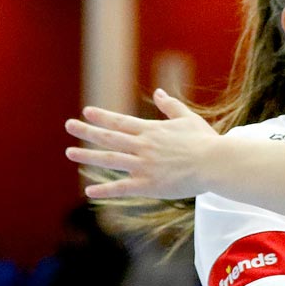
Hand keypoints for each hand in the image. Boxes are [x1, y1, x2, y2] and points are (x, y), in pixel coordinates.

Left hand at [66, 90, 219, 198]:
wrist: (215, 164)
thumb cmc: (206, 142)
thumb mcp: (188, 119)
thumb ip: (171, 106)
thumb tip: (159, 92)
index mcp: (152, 131)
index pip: (121, 121)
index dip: (102, 116)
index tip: (87, 112)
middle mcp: (143, 146)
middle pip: (109, 137)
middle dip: (87, 131)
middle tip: (69, 126)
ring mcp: (143, 166)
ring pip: (110, 160)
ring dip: (88, 156)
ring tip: (70, 153)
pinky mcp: (148, 185)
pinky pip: (122, 188)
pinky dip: (105, 191)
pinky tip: (89, 192)